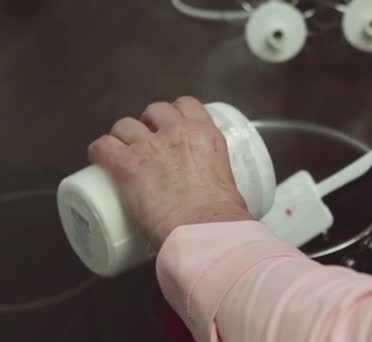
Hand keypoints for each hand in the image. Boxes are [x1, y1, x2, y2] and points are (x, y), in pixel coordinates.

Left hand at [88, 97, 252, 247]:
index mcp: (205, 135)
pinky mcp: (126, 165)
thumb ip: (219, 182)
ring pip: (125, 124)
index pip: (187, 105)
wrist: (205, 229)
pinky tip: (99, 159)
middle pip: (154, 110)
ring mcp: (150, 147)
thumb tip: (218, 200)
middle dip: (148, 123)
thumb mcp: (229, 184)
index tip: (171, 126)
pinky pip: (102, 146)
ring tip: (122, 153)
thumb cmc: (222, 216)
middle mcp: (177, 133)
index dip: (175, 113)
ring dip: (122, 136)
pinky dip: (99, 151)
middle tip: (148, 143)